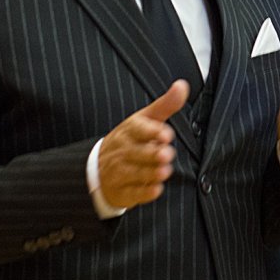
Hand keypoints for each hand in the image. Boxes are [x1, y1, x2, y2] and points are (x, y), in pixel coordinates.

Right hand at [97, 80, 184, 208]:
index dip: (151, 131)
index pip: (138, 129)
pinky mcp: (122, 192)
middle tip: (166, 154)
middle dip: (151, 154)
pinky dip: (144, 193)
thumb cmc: (130, 140)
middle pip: (137, 152)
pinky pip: (132, 194)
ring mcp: (120, 172)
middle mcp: (123, 151)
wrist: (97, 168)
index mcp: (130, 131)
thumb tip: (182, 85)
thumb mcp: (145, 119)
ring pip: (135, 173)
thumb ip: (166, 105)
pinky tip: (156, 189)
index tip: (166, 134)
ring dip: (150, 173)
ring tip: (164, 171)